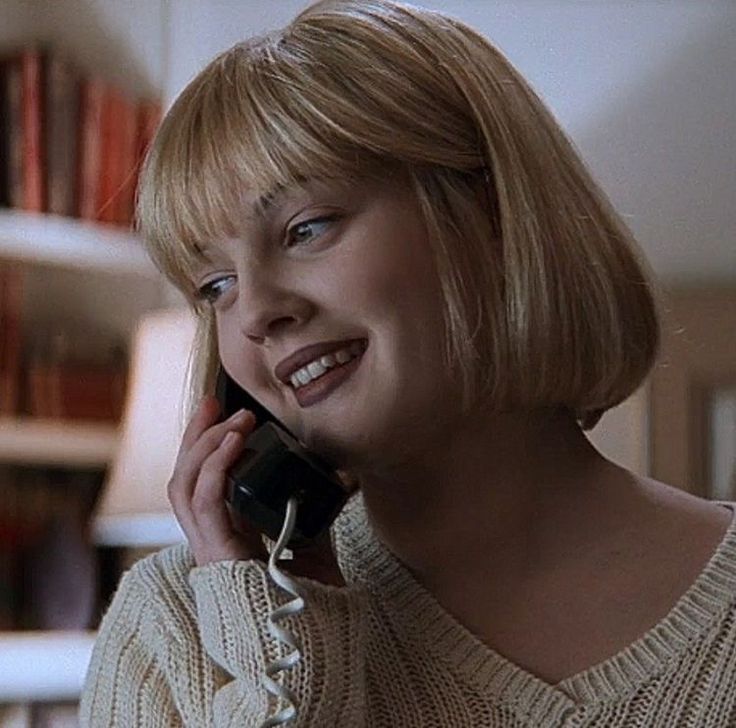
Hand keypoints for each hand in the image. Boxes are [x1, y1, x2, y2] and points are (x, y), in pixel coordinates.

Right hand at [168, 395, 346, 585]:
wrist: (315, 635)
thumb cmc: (309, 591)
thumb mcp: (310, 535)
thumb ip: (310, 506)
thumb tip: (336, 474)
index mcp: (225, 531)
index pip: (201, 480)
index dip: (205, 445)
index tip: (222, 412)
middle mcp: (209, 537)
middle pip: (184, 477)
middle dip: (195, 435)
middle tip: (215, 403)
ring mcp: (208, 546)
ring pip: (183, 485)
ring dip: (205, 445)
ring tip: (235, 420)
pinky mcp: (216, 553)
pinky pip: (204, 503)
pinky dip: (215, 467)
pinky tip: (232, 444)